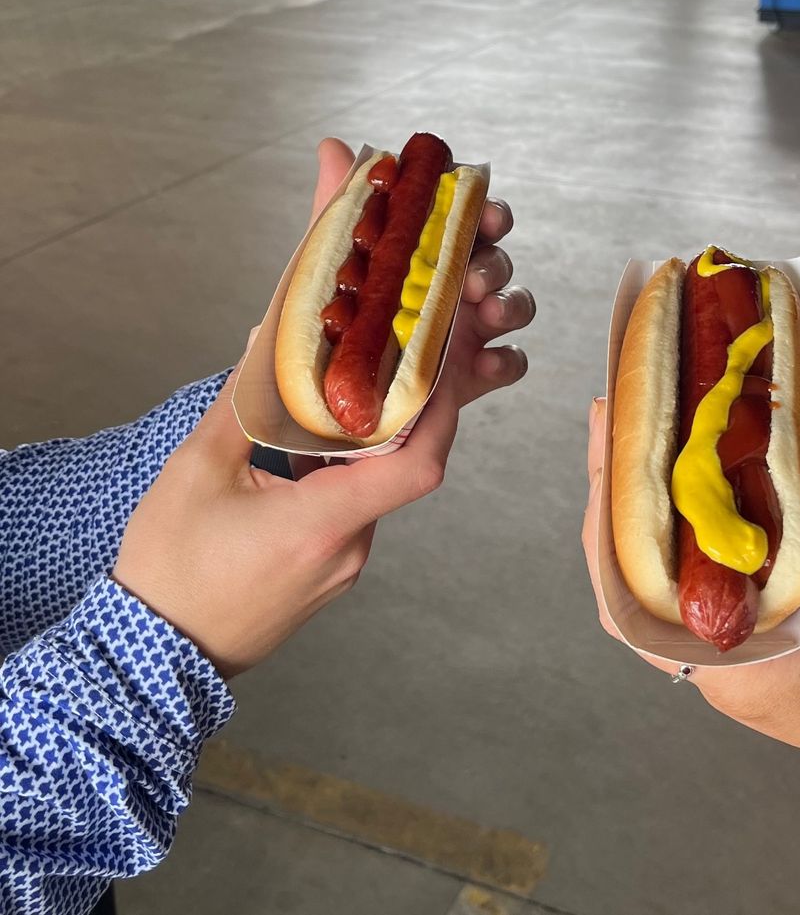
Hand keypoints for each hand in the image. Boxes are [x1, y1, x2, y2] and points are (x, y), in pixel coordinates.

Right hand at [111, 139, 533, 677]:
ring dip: (361, 447)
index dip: (441, 410)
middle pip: (397, 470)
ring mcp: (342, 568)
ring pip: (371, 491)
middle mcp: (350, 549)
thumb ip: (242, 403)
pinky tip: (305, 452)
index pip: (419, 464)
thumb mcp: (197, 471)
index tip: (440, 364)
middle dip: (395, 415)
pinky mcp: (327, 577)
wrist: (151, 660)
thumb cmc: (170, 570)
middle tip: (381, 362)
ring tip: (335, 399)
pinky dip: (341, 477)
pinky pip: (350, 515)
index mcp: (325, 522)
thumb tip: (267, 345)